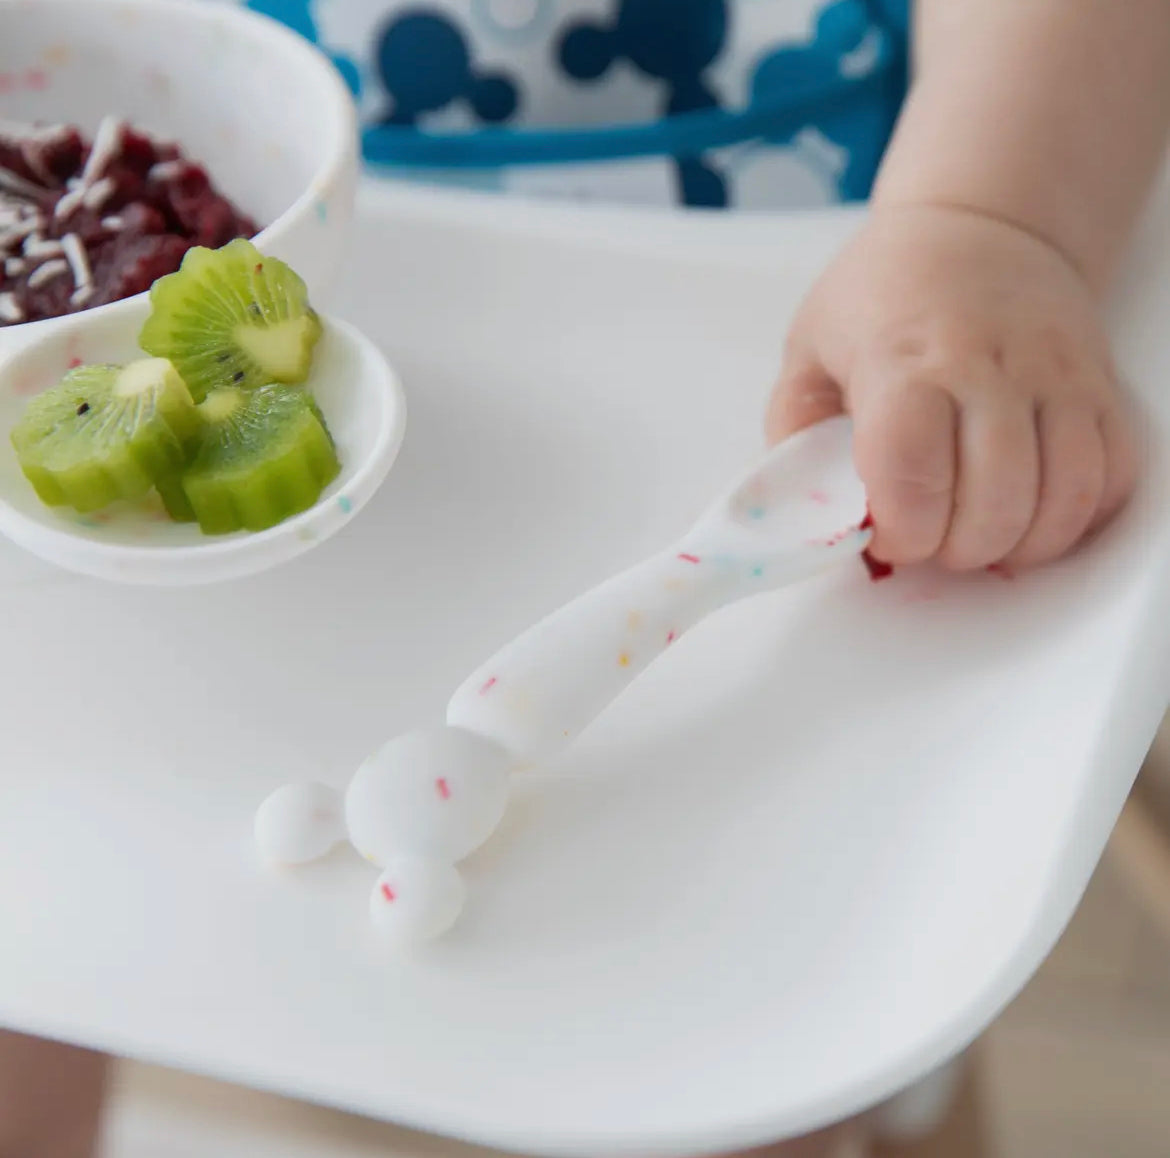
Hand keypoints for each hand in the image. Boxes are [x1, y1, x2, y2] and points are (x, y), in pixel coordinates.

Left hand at [766, 204, 1136, 569]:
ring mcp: (1056, 377)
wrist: (982, 227)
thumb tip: (806, 503)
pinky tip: (1030, 515)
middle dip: (955, 549)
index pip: (910, 466)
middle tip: (930, 539)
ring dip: (1017, 545)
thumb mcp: (810, 345)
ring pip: (1062, 497)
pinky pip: (1111, 477)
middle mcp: (990, 366)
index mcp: (904, 359)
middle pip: (994, 499)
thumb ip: (796, 427)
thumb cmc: (886, 292)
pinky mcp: (1102, 389)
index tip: (886, 536)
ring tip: (977, 536)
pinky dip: (1074, 519)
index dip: (901, 527)